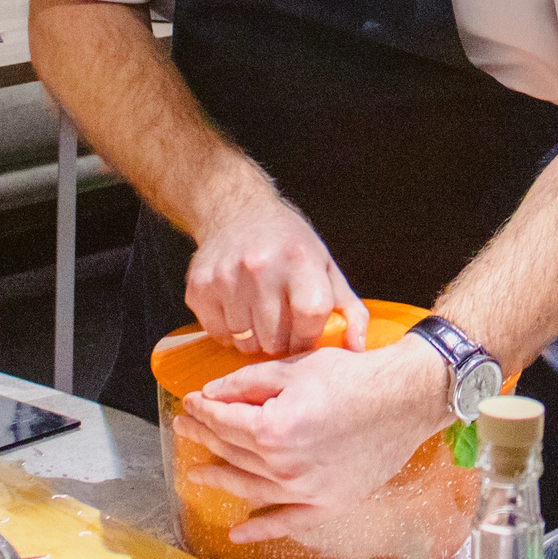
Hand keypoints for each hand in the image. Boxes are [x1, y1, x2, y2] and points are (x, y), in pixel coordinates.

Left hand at [176, 339, 448, 540]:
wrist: (404, 398)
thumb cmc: (354, 377)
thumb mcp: (295, 367)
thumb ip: (247, 382)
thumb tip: (212, 393)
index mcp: (273, 427)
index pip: (224, 420)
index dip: (203, 408)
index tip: (191, 401)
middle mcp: (284, 464)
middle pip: (233, 450)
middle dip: (205, 435)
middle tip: (187, 427)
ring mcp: (305, 489)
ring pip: (249, 486)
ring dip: (220, 478)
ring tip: (198, 473)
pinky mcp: (327, 503)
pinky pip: (286, 521)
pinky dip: (260, 529)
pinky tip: (239, 532)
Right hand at [187, 191, 366, 357]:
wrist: (237, 212)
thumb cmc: (288, 244)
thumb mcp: (325, 265)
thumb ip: (348, 308)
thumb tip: (357, 347)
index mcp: (298, 259)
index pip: (310, 318)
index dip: (311, 337)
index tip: (307, 334)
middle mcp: (260, 267)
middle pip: (275, 340)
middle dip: (282, 341)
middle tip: (282, 324)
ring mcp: (226, 277)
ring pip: (245, 343)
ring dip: (255, 339)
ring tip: (260, 315)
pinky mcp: (200, 287)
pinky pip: (218, 335)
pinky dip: (230, 332)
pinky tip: (238, 309)